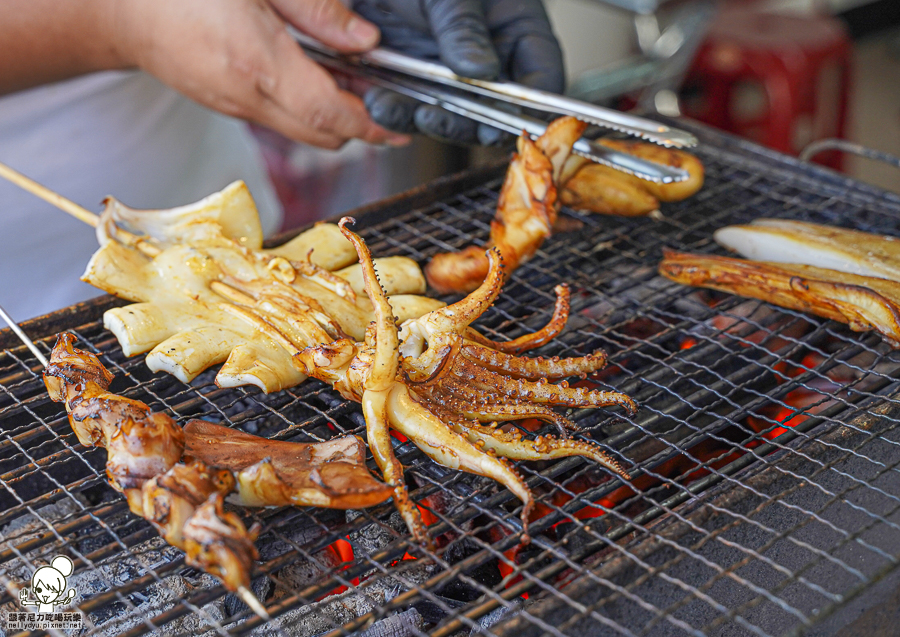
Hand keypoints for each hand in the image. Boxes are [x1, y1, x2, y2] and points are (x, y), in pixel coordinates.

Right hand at [112, 0, 410, 148]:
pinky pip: (280, 120)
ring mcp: (235, 108)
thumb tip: (365, 41)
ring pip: (304, 132)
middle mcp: (248, 98)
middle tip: (387, 100)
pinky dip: (307, 110)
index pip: (331, 115)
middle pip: (324, 136)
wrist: (117, 8)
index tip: (401, 125)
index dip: (373, 125)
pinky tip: (313, 78)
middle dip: (362, 126)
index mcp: (258, 64)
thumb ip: (316, 12)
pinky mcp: (227, 107)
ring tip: (355, 85)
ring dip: (335, 119)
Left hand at [353, 0, 564, 144]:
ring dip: (424, 123)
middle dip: (466, 124)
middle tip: (439, 118)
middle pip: (495, 112)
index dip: (531, 105)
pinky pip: (412, 110)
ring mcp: (451, 73)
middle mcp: (488, 57)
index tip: (506, 115)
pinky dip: (396, 113)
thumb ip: (463, 27)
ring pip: (452, 118)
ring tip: (397, 109)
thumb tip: (482, 70)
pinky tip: (381, 103)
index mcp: (515, 27)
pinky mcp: (415, 80)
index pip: (541, 77)